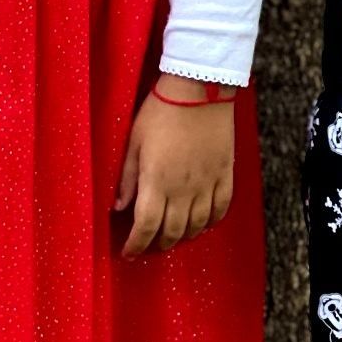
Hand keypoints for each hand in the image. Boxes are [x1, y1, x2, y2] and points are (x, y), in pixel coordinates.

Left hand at [116, 79, 236, 259]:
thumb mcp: (134, 141)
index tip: (128, 253)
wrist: (198, 89)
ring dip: (182, 237)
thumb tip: (117, 207)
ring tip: (171, 238)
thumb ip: (127, 178)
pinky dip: (209, 223)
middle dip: (157, 245)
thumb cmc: (160, 111)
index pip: (145, 227)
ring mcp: (207, 183)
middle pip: (171, 232)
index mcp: (156, 181)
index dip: (136, 245)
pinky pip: (220, 210)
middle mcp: (183, 189)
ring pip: (196, 226)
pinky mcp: (225, 174)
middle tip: (148, 246)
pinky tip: (201, 224)